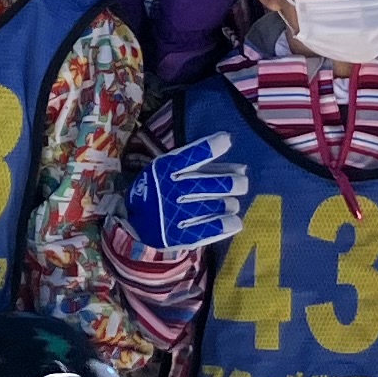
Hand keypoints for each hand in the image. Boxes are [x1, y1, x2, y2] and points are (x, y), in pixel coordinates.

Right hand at [121, 131, 248, 255]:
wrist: (136, 221)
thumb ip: (203, 167)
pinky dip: (224, 225)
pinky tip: (234, 221)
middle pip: (205, 185)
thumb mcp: (172, 172)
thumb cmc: (160, 189)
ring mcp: (172, 214)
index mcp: (163, 171)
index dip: (208, 147)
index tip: (226, 140)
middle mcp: (167, 191)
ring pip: (210, 207)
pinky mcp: (177, 236)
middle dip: (229, 183)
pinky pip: (206, 230)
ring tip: (232, 203)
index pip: (188, 157)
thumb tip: (241, 168)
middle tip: (242, 183)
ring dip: (228, 204)